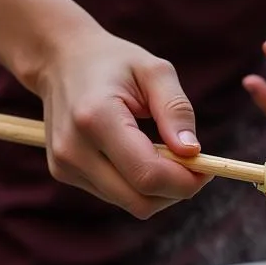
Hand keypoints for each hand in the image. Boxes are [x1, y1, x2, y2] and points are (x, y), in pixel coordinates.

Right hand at [36, 29, 209, 218]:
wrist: (60, 60)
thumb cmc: (113, 62)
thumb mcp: (154, 71)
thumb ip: (176, 110)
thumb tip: (192, 152)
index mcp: (96, 118)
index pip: (148, 175)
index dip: (186, 180)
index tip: (206, 166)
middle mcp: (74, 148)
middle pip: (141, 201)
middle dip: (177, 190)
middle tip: (194, 165)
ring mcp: (64, 165)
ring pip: (131, 204)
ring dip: (160, 189)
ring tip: (166, 153)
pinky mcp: (63, 173)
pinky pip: (116, 195)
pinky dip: (138, 185)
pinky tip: (140, 155)